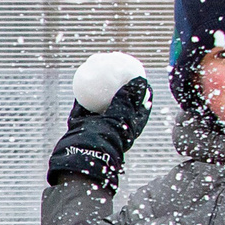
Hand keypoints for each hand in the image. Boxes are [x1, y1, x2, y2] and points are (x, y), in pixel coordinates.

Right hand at [48, 74, 151, 191]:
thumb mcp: (122, 116)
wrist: (82, 153)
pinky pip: (82, 106)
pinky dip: (82, 94)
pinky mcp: (81, 124)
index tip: (140, 74)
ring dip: (100, 88)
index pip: (141, 105)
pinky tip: (82, 80)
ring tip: (100, 73)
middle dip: (121, 86)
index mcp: (129, 127)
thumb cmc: (106, 137)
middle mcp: (113, 125)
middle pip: (121, 101)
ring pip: (100, 103)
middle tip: (120, 70)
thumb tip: (139, 80)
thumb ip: (129, 98)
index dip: (143, 90)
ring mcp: (97, 125)